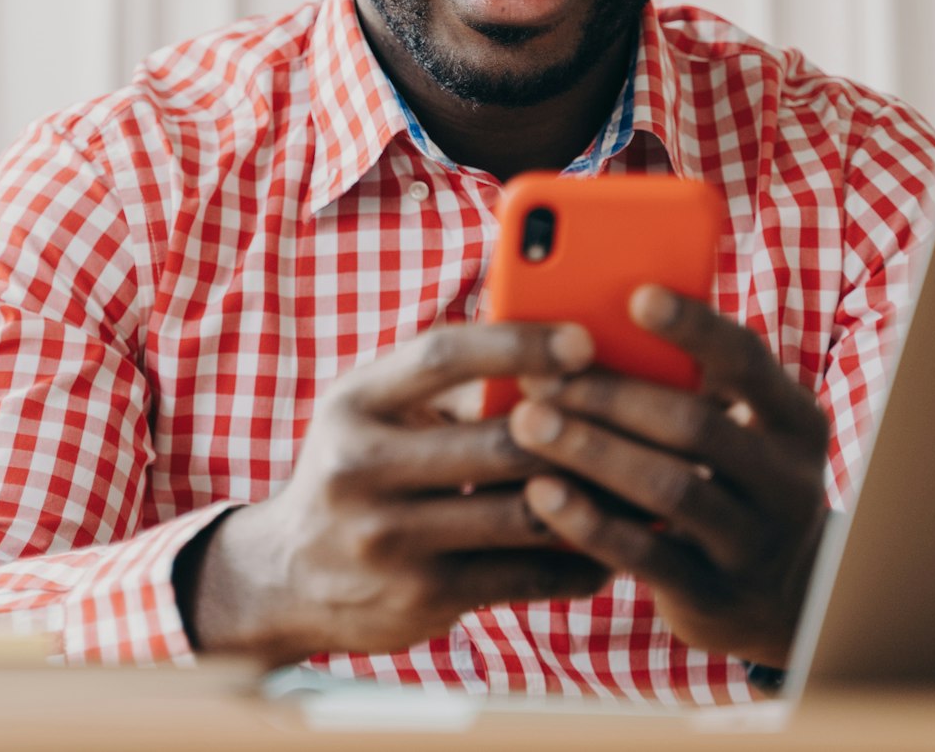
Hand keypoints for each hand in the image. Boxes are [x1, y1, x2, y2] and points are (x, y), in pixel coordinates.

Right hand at [184, 323, 613, 664]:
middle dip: (580, 430)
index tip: (584, 339)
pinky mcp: (422, 596)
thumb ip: (443, 382)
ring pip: (523, 513)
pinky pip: (525, 574)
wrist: (287, 576)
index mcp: (353, 404)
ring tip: (647, 478)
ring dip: (595, 497)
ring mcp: (389, 538)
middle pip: (498, 441)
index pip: (441, 358)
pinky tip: (615, 543)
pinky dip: (579, 557)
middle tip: (645, 419)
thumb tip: (554, 348)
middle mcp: (360, 468)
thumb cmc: (356, 469)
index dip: (518, 344)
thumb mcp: (371, 410)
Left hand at [506, 287, 829, 667]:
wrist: (782, 600)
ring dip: (591, 451)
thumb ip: (685, 385)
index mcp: (793, 421)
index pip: (747, 361)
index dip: (694, 327)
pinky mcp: (715, 597)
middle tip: (537, 375)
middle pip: (694, 424)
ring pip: (669, 488)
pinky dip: (590, 521)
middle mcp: (787, 480)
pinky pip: (647, 556)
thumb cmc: (728, 481)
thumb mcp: (735, 430)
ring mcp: (755, 543)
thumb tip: (584, 317)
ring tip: (527, 423)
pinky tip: (540, 493)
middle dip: (609, 395)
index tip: (636, 296)